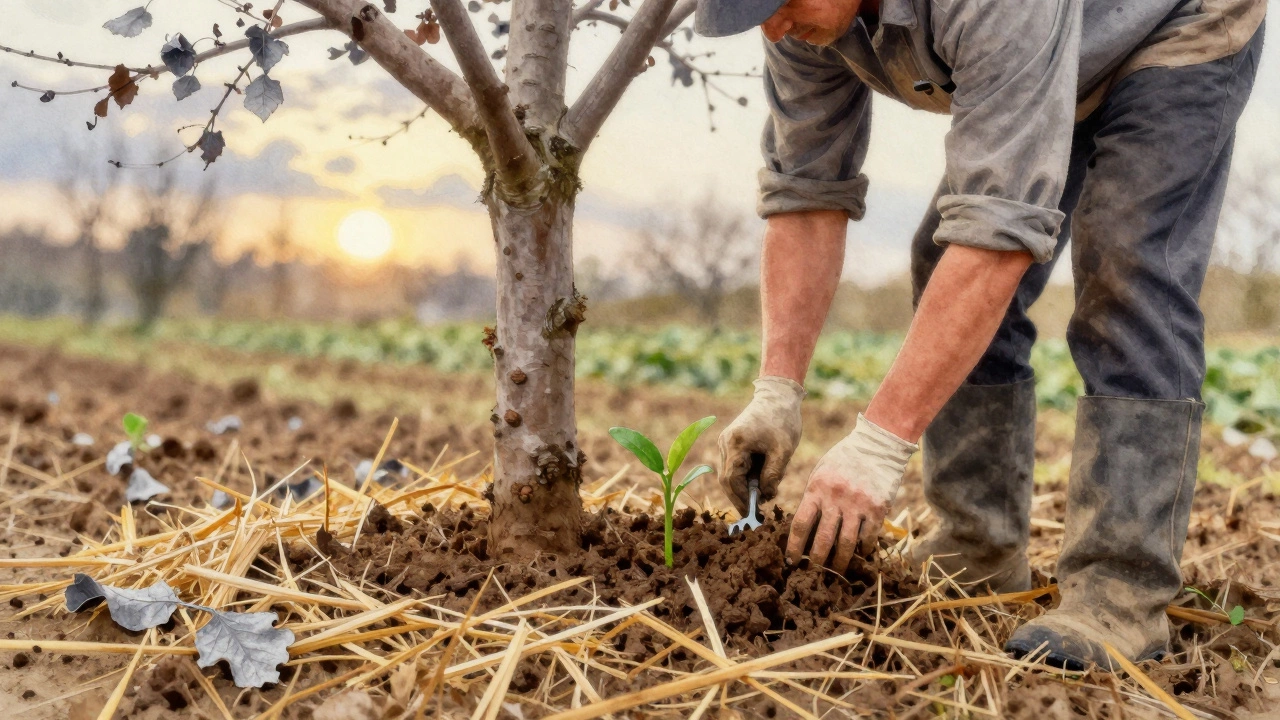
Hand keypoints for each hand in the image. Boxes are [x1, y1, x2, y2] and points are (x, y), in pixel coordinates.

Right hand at [717, 376, 804, 514]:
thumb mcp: (783, 451)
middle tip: (757, 511)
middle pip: (727, 479)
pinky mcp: (732, 441)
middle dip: (741, 496)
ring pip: (730, 473)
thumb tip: (764, 496)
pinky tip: (761, 481)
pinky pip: (735, 465)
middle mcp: (725, 442)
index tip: (752, 513)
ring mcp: (726, 441)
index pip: (730, 479)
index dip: (740, 499)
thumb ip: (772, 475)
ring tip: (765, 494)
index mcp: (736, 443)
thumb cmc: (783, 420)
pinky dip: (746, 476)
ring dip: (745, 486)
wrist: (778, 395)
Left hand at [786, 414, 916, 571]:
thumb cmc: (843, 460)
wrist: (877, 444)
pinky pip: (868, 538)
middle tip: (812, 575)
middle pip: (823, 539)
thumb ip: (813, 499)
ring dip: (839, 563)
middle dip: (816, 562)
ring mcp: (859, 504)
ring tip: (834, 573)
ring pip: (846, 544)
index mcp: (817, 489)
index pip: (801, 524)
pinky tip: (858, 556)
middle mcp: (837, 498)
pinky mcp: (878, 508)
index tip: (791, 562)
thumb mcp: (821, 474)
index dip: (794, 548)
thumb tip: (805, 529)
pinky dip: (862, 551)